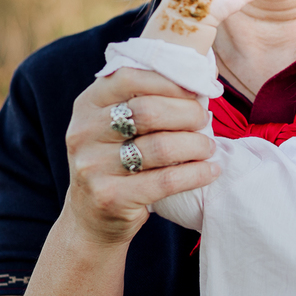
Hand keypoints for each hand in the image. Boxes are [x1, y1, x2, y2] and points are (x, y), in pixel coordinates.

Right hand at [64, 66, 219, 246]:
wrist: (91, 218)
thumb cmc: (117, 162)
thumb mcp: (114, 126)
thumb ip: (140, 100)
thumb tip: (197, 79)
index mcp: (87, 105)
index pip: (130, 78)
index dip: (170, 81)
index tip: (196, 90)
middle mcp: (84, 132)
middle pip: (149, 111)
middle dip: (187, 114)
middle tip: (205, 121)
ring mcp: (93, 166)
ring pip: (161, 147)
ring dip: (196, 145)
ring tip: (208, 148)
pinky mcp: (110, 197)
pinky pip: (166, 180)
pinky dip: (196, 173)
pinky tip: (211, 171)